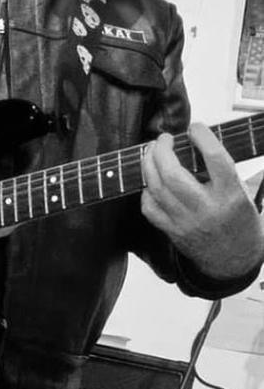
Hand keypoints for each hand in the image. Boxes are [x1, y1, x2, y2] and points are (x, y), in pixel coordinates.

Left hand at [141, 124, 263, 277]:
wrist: (236, 261)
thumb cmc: (239, 222)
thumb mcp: (241, 192)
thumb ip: (221, 169)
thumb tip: (196, 141)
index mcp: (231, 195)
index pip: (215, 158)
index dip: (202, 136)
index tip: (195, 128)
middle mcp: (207, 208)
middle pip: (173, 173)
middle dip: (162, 149)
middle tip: (164, 139)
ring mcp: (186, 221)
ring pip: (157, 187)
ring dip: (149, 163)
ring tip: (152, 152)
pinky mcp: (172, 231)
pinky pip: (149, 207)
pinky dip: (146, 189)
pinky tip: (151, 181)